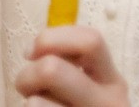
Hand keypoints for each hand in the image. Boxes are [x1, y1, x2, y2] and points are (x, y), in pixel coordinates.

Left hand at [12, 26, 129, 105]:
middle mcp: (111, 103)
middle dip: (27, 76)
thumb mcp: (81, 84)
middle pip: (52, 69)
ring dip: (28, 102)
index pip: (91, 41)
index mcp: (111, 80)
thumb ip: (66, 63)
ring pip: (37, 103)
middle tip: (26, 89)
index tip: (30, 53)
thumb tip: (35, 51)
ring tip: (35, 106)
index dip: (52, 38)